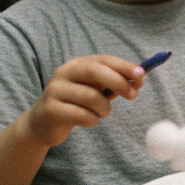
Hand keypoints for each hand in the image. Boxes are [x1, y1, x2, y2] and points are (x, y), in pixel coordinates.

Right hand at [25, 55, 146, 145]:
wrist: (42, 124)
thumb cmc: (75, 103)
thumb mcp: (95, 90)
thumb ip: (114, 83)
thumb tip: (139, 79)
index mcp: (75, 65)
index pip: (102, 60)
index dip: (123, 66)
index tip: (142, 74)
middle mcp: (63, 73)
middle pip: (95, 72)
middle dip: (119, 82)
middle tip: (133, 95)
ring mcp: (54, 91)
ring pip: (91, 97)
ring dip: (105, 108)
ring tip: (102, 113)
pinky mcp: (50, 109)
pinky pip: (82, 115)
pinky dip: (93, 120)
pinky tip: (89, 121)